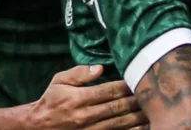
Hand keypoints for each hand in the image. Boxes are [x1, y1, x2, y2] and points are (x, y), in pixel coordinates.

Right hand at [28, 65, 147, 129]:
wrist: (37, 128)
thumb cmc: (51, 101)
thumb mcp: (59, 81)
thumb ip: (79, 73)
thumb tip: (100, 68)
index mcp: (79, 99)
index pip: (109, 91)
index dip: (127, 86)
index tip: (141, 80)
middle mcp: (85, 116)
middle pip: (117, 107)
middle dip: (137, 101)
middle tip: (154, 95)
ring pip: (119, 124)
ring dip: (137, 118)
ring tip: (153, 112)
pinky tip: (142, 127)